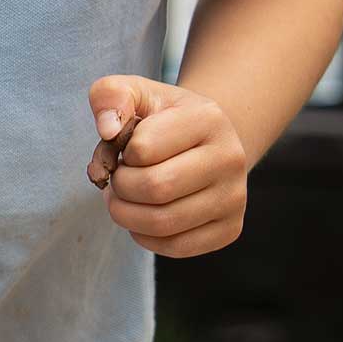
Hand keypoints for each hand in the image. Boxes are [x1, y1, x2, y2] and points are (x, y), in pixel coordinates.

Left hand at [87, 75, 247, 257]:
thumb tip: (108, 130)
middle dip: (120, 186)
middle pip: (154, 188)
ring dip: (126, 214)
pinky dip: (144, 236)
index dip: (120, 152)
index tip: (126, 148)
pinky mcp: (230, 229)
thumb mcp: (135, 93)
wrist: (204, 144)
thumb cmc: (161, 119)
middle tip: (118, 178)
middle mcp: (231, 158)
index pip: (142, 148)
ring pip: (162, 223)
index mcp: (208, 119)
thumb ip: (109, 95)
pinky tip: (144, 215)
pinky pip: (175, 247)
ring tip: (124, 197)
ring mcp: (235, 197)